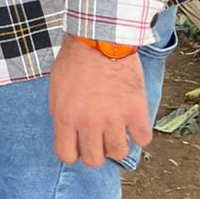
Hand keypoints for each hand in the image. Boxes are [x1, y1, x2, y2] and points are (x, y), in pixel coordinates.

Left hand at [48, 37, 150, 167]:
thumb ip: (61, 113)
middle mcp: (89, 123)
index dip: (73, 152)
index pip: (66, 155)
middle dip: (96, 152)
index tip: (79, 145)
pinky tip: (134, 123)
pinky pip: (143, 139)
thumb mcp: (56, 88)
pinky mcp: (136, 111)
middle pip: (93, 160)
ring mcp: (114, 119)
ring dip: (118, 145)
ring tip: (118, 131)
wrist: (100, 38)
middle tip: (100, 140)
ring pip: (119, 153)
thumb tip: (68, 132)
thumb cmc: (75, 58)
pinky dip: (140, 134)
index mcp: (65, 117)